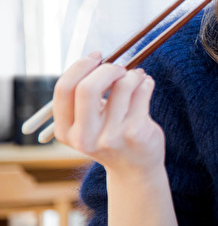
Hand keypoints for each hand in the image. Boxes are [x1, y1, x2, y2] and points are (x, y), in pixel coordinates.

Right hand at [52, 51, 164, 175]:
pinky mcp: (136, 132)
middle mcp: (85, 137)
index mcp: (67, 131)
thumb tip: (97, 59)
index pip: (64, 89)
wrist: (135, 169)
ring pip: (122, 85)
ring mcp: (111, 136)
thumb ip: (85, 96)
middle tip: (119, 68)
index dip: (80, 66)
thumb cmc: (110, 136)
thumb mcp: (88, 123)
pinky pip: (142, 91)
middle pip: (88, 87)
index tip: (96, 56)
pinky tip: (146, 86)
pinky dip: (146, 82)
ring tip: (136, 78)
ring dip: (132, 75)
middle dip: (107, 69)